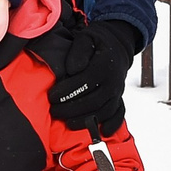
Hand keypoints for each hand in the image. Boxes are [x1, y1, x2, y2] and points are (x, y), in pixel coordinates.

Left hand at [45, 16, 143, 135]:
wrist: (117, 46)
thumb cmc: (96, 42)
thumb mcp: (86, 38)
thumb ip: (78, 51)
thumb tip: (72, 70)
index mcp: (104, 65)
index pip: (84, 82)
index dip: (67, 92)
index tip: (51, 97)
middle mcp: (113, 81)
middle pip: (93, 101)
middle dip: (71, 109)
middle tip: (54, 111)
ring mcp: (118, 92)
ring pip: (103, 111)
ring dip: (86, 120)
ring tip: (68, 123)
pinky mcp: (119, 98)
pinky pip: (119, 114)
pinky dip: (112, 124)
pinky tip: (102, 132)